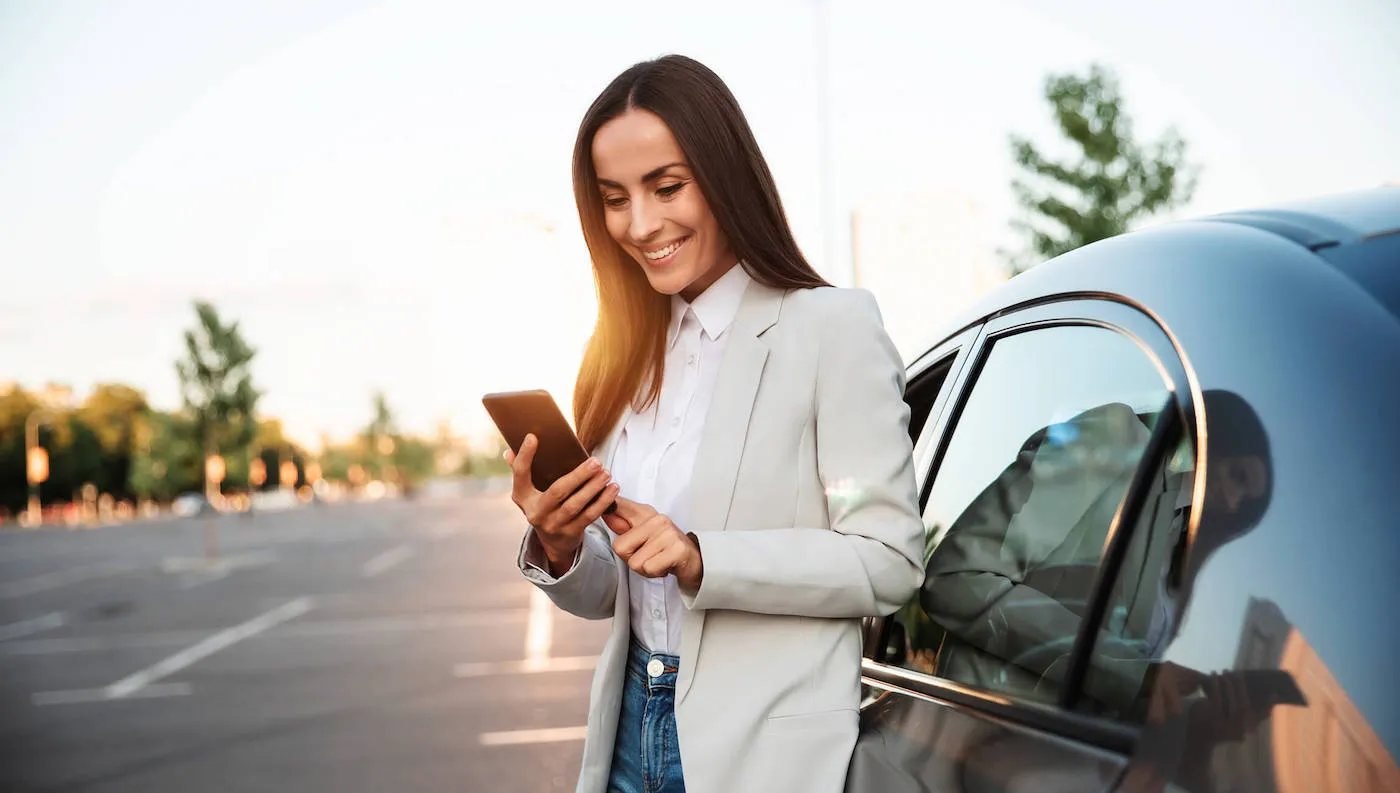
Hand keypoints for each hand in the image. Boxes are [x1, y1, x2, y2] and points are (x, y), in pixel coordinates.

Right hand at [506, 434, 618, 574]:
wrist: (553, 542)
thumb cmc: (544, 506)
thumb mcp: (529, 493)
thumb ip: (521, 471)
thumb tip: (509, 451)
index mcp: (522, 498)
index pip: (520, 474)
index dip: (524, 456)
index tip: (532, 437)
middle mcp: (535, 513)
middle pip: (557, 491)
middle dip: (578, 476)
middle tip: (596, 461)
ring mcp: (553, 525)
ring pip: (575, 505)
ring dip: (593, 488)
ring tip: (606, 473)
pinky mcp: (570, 533)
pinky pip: (589, 516)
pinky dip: (602, 502)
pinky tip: (612, 489)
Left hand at [604, 497, 703, 593]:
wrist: (695, 560)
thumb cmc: (665, 547)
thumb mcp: (643, 532)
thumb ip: (623, 524)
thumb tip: (604, 511)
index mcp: (645, 513)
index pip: (619, 506)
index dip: (607, 508)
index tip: (603, 506)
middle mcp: (657, 519)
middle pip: (620, 547)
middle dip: (631, 558)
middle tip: (648, 555)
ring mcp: (668, 533)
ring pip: (634, 562)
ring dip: (645, 568)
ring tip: (658, 560)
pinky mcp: (676, 550)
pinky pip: (649, 568)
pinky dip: (655, 573)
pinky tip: (665, 566)